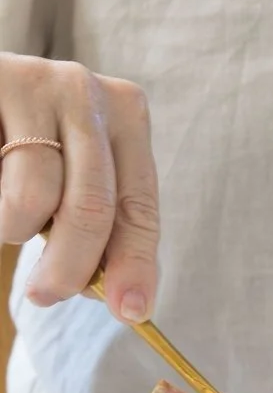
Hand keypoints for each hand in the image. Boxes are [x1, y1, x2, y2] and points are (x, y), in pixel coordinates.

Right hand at [0, 53, 158, 321]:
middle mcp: (88, 92)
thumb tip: (128, 301)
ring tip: (6, 217)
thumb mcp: (71, 182)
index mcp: (126, 117)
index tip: (131, 311)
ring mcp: (38, 81)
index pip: (139, 206)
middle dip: (70, 268)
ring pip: (34, 197)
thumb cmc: (22, 150)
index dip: (136, 264)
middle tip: (44, 295)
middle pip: (92, 208)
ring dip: (13, 229)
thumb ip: (101, 231)